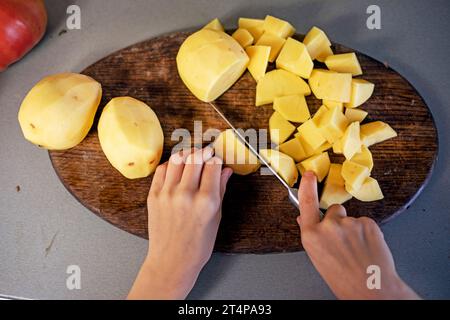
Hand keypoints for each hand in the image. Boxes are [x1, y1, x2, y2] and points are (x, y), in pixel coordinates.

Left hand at [128, 147, 232, 299]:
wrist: (172, 260)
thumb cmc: (198, 244)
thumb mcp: (216, 217)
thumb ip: (220, 190)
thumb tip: (226, 170)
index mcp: (206, 201)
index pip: (212, 166)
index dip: (216, 159)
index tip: (217, 158)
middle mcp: (186, 194)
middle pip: (195, 158)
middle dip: (203, 152)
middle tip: (206, 152)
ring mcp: (167, 194)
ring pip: (178, 159)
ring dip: (187, 153)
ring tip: (193, 156)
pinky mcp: (153, 195)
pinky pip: (163, 169)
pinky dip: (172, 164)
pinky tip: (178, 166)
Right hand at [297, 171, 419, 299]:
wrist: (371, 289)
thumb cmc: (343, 279)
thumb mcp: (318, 258)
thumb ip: (312, 235)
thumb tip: (305, 220)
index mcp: (311, 236)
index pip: (306, 203)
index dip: (307, 186)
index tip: (310, 176)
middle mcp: (328, 226)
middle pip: (333, 210)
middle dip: (338, 220)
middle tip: (344, 241)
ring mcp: (349, 223)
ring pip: (350, 218)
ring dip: (353, 228)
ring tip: (357, 249)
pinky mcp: (368, 223)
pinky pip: (365, 222)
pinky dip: (367, 232)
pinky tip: (367, 247)